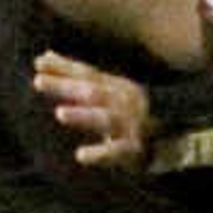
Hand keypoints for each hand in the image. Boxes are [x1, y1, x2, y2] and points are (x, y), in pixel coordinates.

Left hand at [32, 51, 151, 169]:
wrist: (174, 135)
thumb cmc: (129, 110)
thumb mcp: (106, 88)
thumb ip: (75, 75)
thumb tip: (43, 56)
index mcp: (114, 86)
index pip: (85, 74)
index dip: (63, 67)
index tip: (38, 62)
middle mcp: (122, 101)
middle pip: (91, 91)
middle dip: (65, 86)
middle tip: (38, 81)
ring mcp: (129, 124)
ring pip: (104, 119)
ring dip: (82, 116)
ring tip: (59, 113)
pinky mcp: (134, 148)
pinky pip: (116, 151)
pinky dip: (100, 154)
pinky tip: (80, 156)